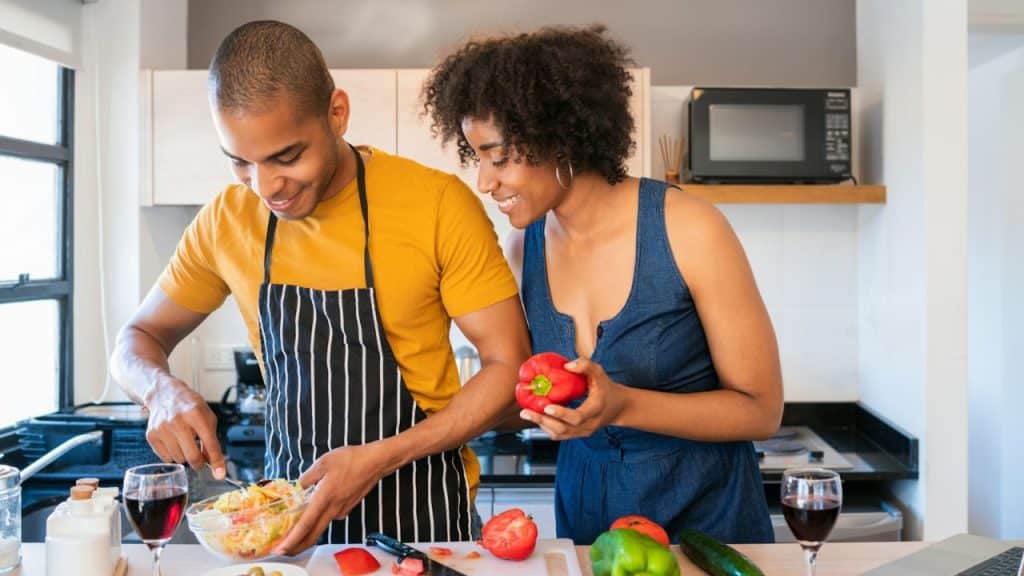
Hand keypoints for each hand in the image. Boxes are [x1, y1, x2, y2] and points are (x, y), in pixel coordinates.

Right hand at [143, 376, 225, 478]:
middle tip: (200, 460)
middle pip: (192, 456)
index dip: (217, 461)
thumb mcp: (207, 417)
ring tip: (185, 442)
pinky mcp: (151, 435)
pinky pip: (166, 458)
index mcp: (197, 415)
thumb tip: (214, 464)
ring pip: (179, 459)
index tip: (220, 475)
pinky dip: (173, 455)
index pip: (210, 443)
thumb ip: (211, 440)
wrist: (164, 394)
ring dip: (185, 456)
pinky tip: (174, 442)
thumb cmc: (190, 406)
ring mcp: (162, 428)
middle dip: (199, 463)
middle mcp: (178, 421)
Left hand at [274, 443, 391, 554]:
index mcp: (325, 497)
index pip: (306, 524)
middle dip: (298, 545)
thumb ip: (307, 477)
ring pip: (321, 526)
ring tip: (294, 528)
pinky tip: (316, 508)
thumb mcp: (323, 462)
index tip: (282, 549)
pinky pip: (329, 517)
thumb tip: (298, 487)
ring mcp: (341, 510)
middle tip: (283, 550)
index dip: (293, 539)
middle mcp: (333, 508)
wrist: (374, 462)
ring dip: (307, 531)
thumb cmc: (350, 460)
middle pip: (313, 534)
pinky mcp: (347, 508)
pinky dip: (319, 518)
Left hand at [518, 358, 628, 440]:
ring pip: (559, 434)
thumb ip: (586, 366)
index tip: (546, 407)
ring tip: (527, 414)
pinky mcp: (577, 434)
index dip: (561, 414)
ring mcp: (582, 432)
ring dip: (541, 425)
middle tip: (525, 412)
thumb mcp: (600, 373)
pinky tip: (536, 417)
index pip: (577, 417)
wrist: (618, 408)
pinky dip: (546, 427)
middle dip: (542, 421)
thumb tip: (566, 365)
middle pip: (563, 429)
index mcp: (595, 410)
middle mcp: (589, 425)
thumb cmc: (606, 388)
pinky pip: (559, 435)